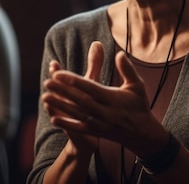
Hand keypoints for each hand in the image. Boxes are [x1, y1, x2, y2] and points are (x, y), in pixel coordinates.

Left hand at [43, 42, 165, 155]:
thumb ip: (127, 69)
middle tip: (47, 81)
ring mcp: (99, 123)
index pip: (89, 87)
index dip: (73, 80)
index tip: (59, 73)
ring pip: (76, 113)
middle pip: (79, 99)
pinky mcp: (96, 131)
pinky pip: (79, 127)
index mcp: (112, 98)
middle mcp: (104, 111)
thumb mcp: (137, 86)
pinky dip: (66, 123)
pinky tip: (53, 117)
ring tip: (45, 96)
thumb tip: (119, 53)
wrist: (143, 134)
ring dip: (60, 105)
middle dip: (62, 91)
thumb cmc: (139, 106)